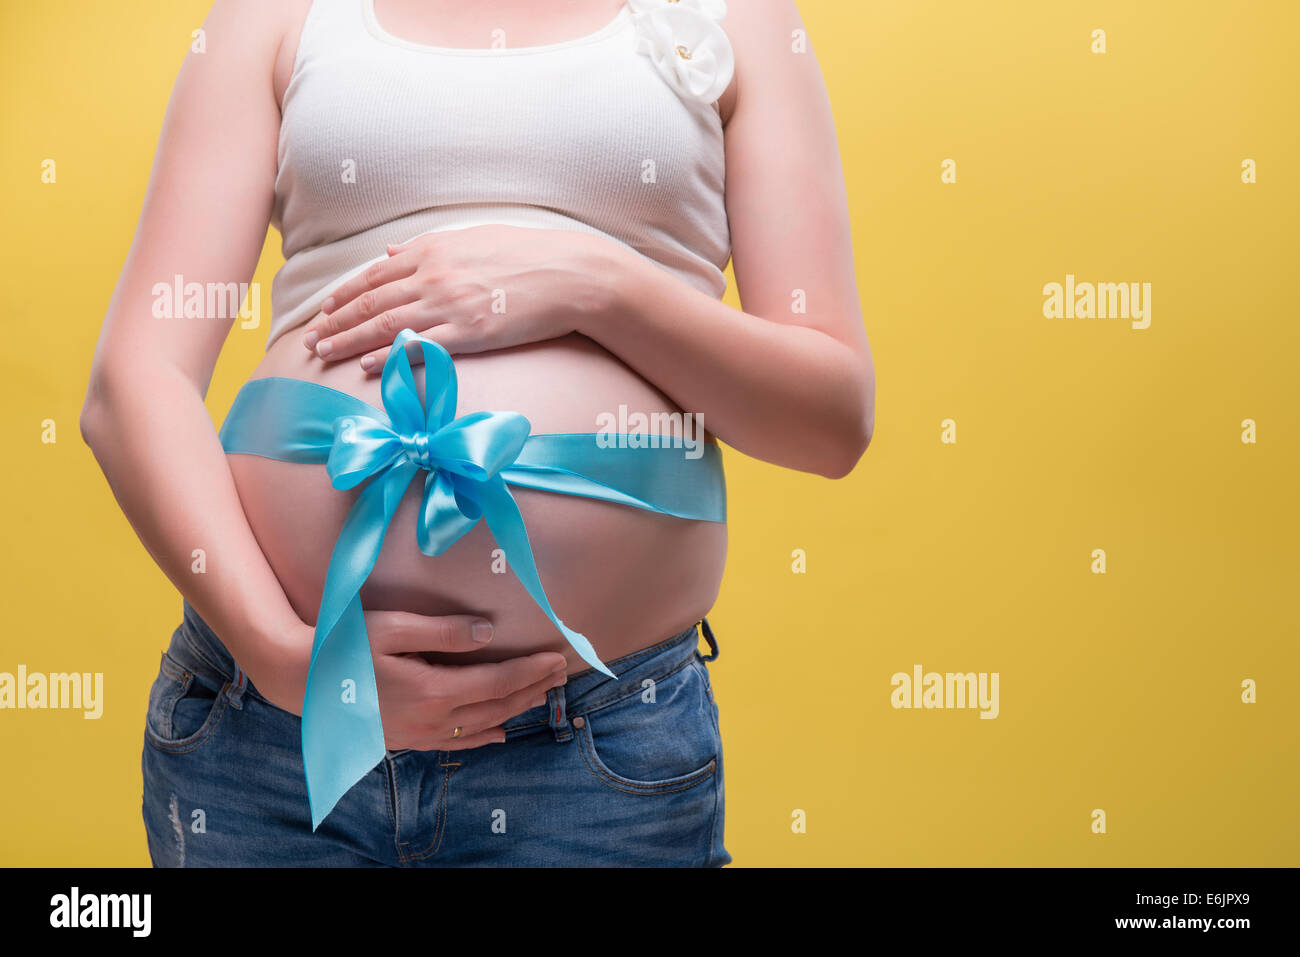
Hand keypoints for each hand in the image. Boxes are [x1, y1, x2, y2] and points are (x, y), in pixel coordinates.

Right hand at [251, 612, 568, 750]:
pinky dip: (483, 738)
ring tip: (541, 696)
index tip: (557, 658)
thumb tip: (487, 632)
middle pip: (497, 705)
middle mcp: (433, 718)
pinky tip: (498, 733)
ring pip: (482, 726)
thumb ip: (445, 631)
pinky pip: (456, 742)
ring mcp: (419, 733)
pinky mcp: (406, 739)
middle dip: (533, 689)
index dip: (531, 671)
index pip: (498, 680)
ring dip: (515, 711)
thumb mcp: (395, 627)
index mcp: (435, 688)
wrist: (298, 680)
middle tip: (562, 674)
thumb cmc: (345, 645)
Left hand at [300, 225, 619, 368]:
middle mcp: (433, 275)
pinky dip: (387, 357)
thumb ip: (430, 247)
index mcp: (434, 249)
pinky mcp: (469, 332)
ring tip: (324, 354)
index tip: (326, 311)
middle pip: (372, 302)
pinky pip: (418, 347)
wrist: (572, 274)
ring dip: (349, 342)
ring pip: (385, 325)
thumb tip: (392, 250)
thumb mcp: (475, 238)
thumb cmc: (530, 254)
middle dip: (337, 322)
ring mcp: (450, 304)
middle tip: (312, 340)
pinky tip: (366, 367)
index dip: (347, 295)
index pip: (376, 274)